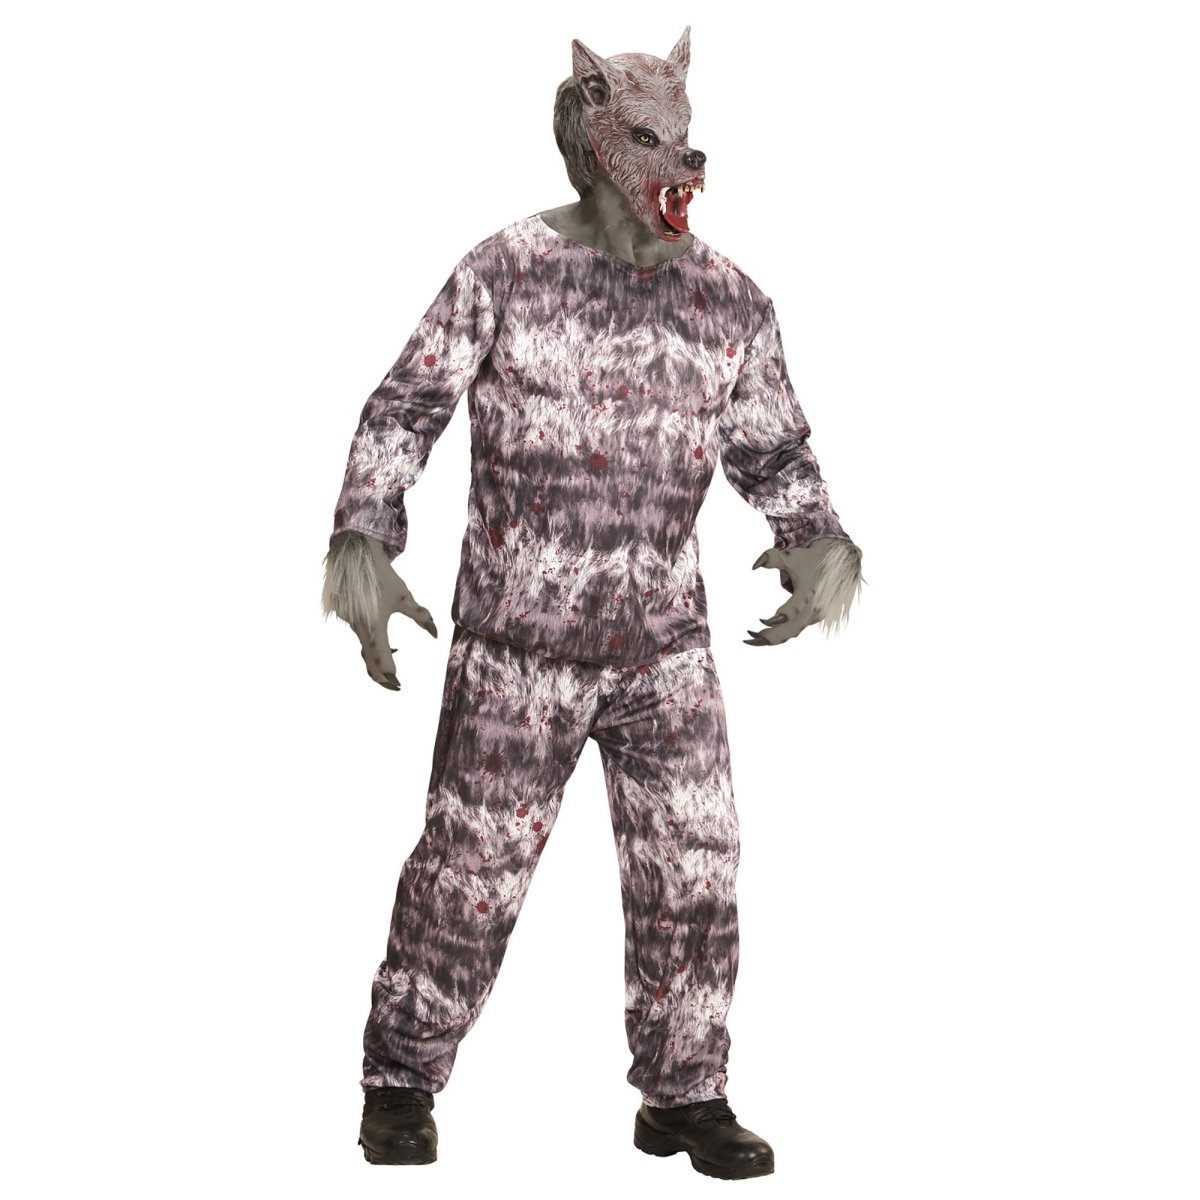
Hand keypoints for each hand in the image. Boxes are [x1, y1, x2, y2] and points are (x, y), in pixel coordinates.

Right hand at [322, 532, 436, 689]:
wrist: (355, 555)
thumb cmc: (382, 575)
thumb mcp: (404, 597)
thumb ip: (421, 617)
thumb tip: (435, 634)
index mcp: (375, 626)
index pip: (383, 661)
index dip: (391, 676)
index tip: (400, 684)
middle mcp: (358, 628)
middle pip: (368, 662)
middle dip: (381, 676)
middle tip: (394, 684)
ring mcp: (348, 622)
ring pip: (362, 647)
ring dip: (376, 656)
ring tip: (394, 653)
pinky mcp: (342, 615)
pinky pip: (357, 633)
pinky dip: (369, 639)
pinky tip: (379, 631)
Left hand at [743, 538, 862, 646]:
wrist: (840, 562)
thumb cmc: (813, 559)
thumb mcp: (792, 556)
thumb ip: (772, 558)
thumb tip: (754, 566)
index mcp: (807, 596)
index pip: (789, 616)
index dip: (773, 621)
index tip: (759, 621)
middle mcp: (812, 610)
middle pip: (788, 632)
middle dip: (767, 638)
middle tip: (747, 638)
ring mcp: (815, 616)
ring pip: (792, 633)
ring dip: (773, 637)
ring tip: (753, 637)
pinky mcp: (815, 617)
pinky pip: (796, 629)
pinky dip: (782, 632)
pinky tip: (768, 630)